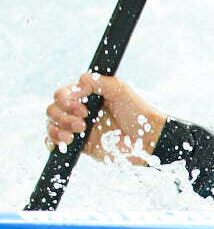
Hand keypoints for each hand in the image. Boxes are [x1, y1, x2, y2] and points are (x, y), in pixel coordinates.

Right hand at [46, 72, 165, 166]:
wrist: (147, 138)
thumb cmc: (137, 112)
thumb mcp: (119, 89)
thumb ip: (98, 82)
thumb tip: (78, 82)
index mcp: (86, 96)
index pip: (61, 95)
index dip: (65, 101)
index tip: (83, 109)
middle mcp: (78, 112)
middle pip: (52, 110)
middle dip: (63, 116)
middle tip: (83, 123)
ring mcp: (77, 129)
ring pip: (51, 126)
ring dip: (58, 129)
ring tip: (79, 132)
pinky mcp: (80, 146)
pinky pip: (55, 144)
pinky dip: (53, 142)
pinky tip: (66, 142)